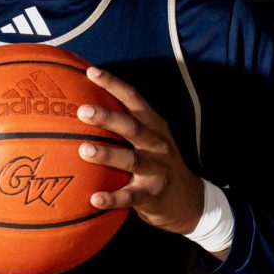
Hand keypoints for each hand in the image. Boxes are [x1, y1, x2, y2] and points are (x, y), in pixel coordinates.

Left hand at [76, 66, 203, 235]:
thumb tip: (85, 105)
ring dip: (107, 154)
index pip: (133, 99)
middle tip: (82, 111)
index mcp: (154, 126)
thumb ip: (126, 123)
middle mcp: (157, 144)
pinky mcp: (153, 195)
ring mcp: (157, 170)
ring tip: (83, 150)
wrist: (191, 201)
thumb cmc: (159, 164)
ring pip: (131, 160)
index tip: (91, 72)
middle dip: (107, 117)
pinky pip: (130, 197)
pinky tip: (94, 199)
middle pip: (132, 126)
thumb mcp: (150, 139)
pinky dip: (112, 197)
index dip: (113, 84)